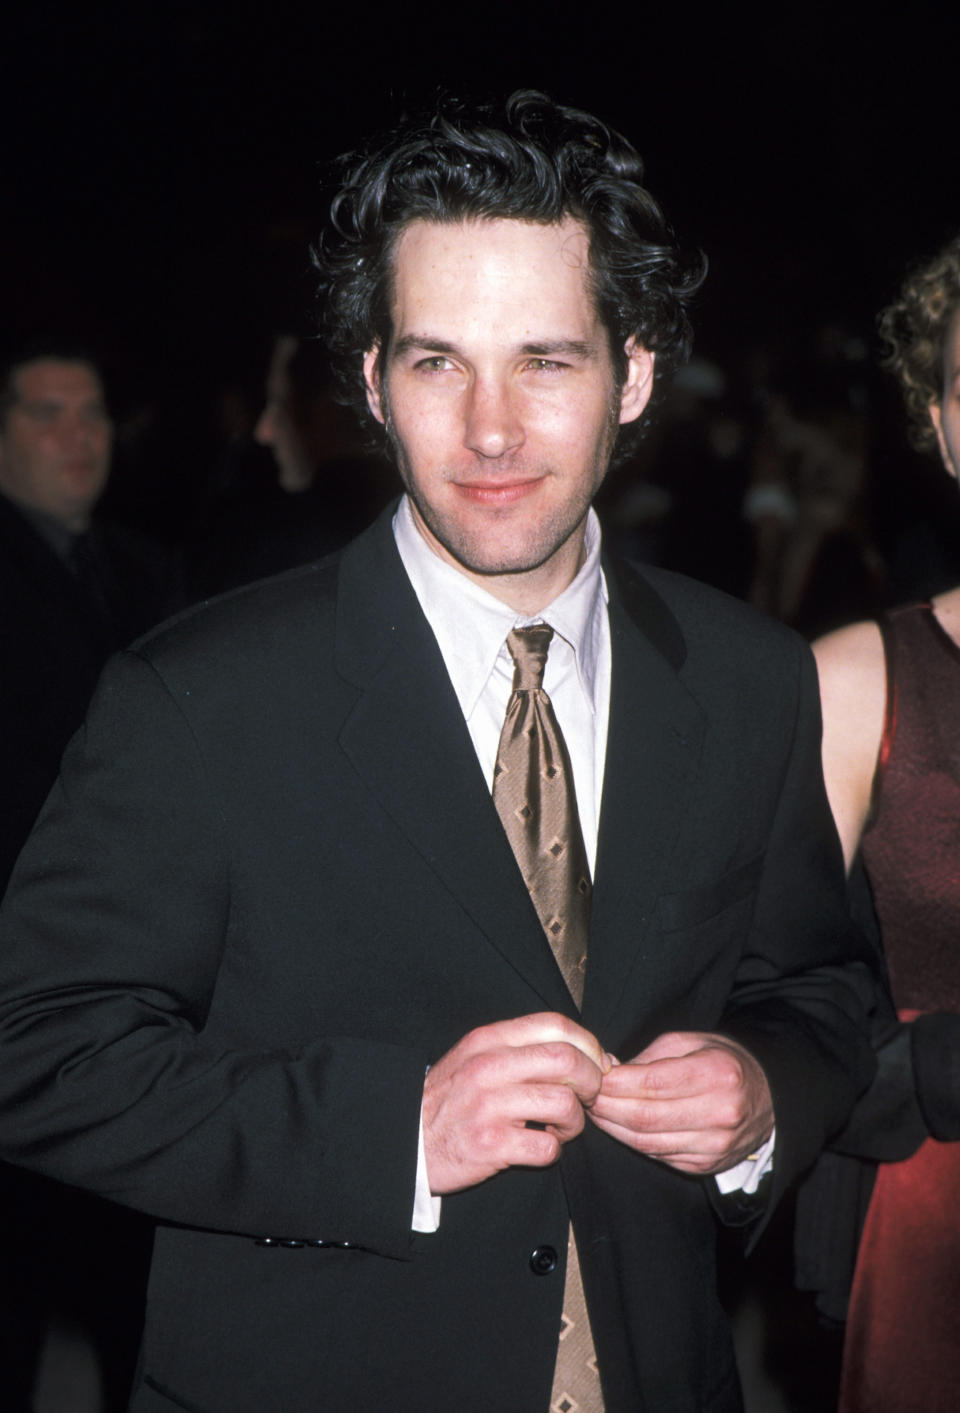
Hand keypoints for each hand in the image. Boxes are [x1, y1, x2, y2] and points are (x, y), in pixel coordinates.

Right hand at [422, 1013, 611, 1194]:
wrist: (408, 1140)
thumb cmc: (451, 1100)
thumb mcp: (477, 1056)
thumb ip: (523, 1049)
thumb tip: (589, 1052)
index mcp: (489, 1039)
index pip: (555, 1024)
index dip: (588, 1044)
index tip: (596, 1064)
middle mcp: (489, 1066)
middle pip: (567, 1060)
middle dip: (591, 1081)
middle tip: (587, 1097)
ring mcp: (489, 1106)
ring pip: (564, 1104)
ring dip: (574, 1121)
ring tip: (560, 1127)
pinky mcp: (489, 1145)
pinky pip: (547, 1147)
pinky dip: (553, 1151)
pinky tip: (538, 1146)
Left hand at [588, 1031, 773, 1174]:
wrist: (769, 1100)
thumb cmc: (725, 1063)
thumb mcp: (693, 1042)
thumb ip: (651, 1056)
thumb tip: (609, 1069)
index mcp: (717, 1075)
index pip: (651, 1084)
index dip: (615, 1083)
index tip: (592, 1075)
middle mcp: (719, 1115)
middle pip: (645, 1118)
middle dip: (606, 1107)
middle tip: (585, 1095)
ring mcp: (714, 1146)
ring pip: (647, 1143)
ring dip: (613, 1128)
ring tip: (595, 1111)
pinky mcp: (706, 1166)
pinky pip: (658, 1156)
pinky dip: (632, 1142)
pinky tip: (620, 1127)